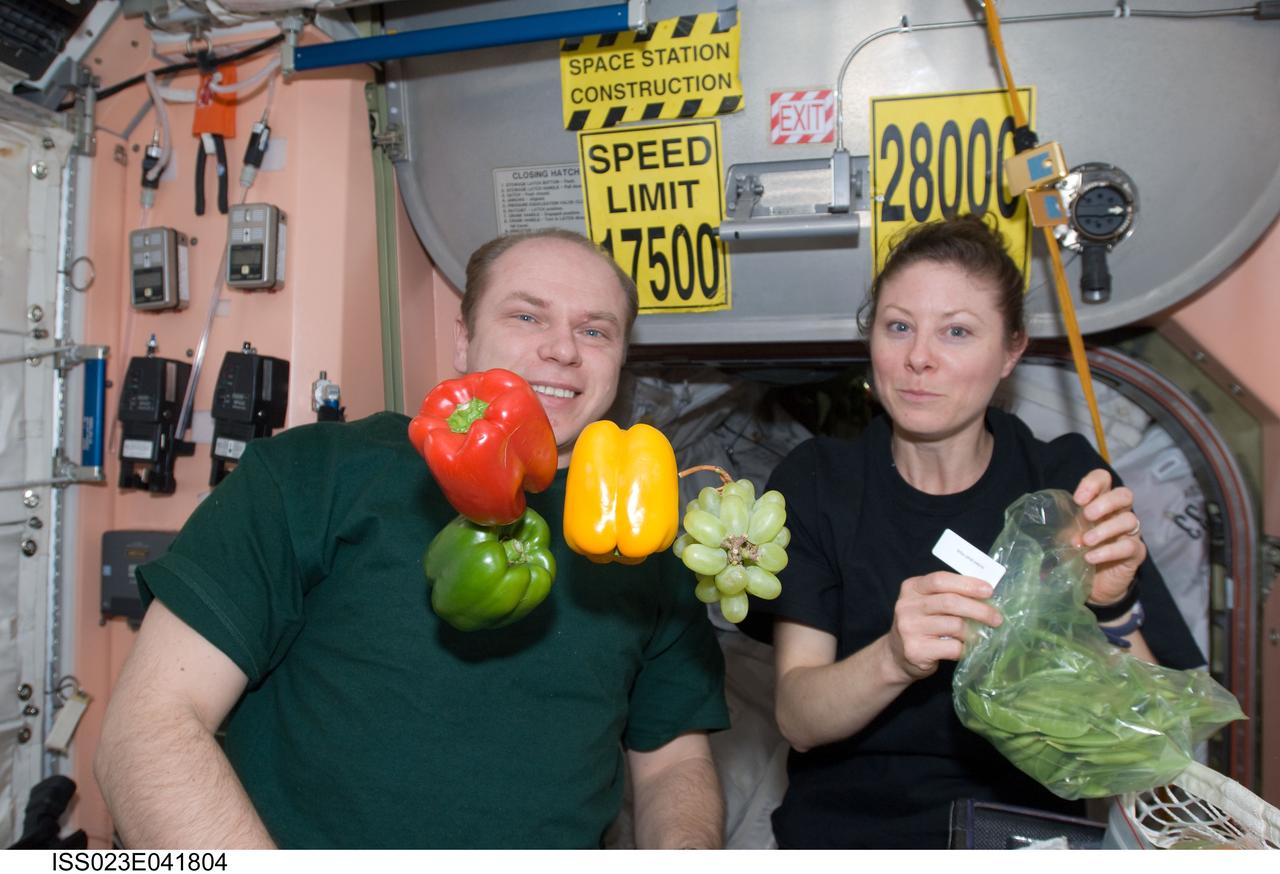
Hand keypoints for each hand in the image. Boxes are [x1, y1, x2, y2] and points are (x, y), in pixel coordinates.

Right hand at [886, 571, 1001, 682]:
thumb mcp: (927, 603)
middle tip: (996, 618)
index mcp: (911, 588)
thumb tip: (985, 594)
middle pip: (950, 602)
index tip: (989, 591)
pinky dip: (965, 649)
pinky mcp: (916, 650)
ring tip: (980, 635)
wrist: (897, 655)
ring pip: (955, 625)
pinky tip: (965, 649)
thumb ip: (948, 595)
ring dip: (974, 632)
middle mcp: (907, 606)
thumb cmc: (921, 625)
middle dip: (979, 609)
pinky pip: (952, 647)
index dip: (967, 584)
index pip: (940, 580)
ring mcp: (909, 628)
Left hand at [1072, 469, 1147, 605]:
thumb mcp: (1068, 537)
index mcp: (1101, 504)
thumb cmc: (1080, 554)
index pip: (1104, 480)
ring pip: (1130, 520)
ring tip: (1086, 541)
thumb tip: (1057, 523)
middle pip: (1124, 495)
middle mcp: (1119, 514)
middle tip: (1087, 515)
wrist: (1094, 586)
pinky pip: (1129, 546)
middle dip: (1106, 502)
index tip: (1078, 499)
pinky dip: (1108, 551)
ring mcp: (1130, 533)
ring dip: (1105, 529)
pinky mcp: (1136, 553)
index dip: (1094, 483)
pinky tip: (1091, 558)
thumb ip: (1065, 526)